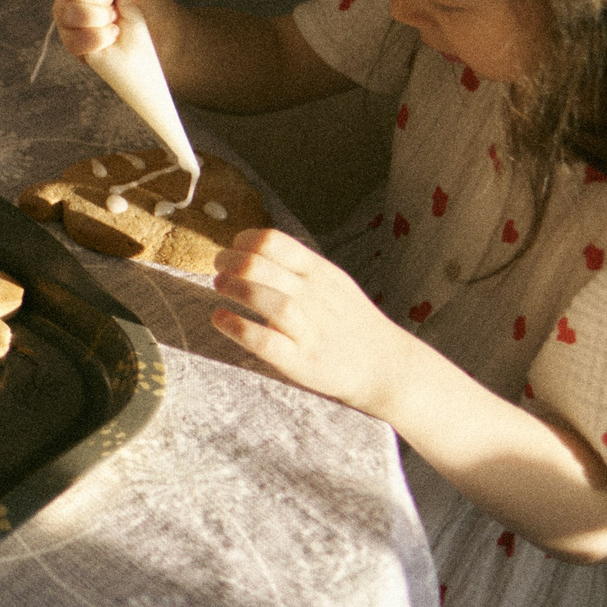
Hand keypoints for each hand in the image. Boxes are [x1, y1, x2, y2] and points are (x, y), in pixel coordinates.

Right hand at [53, 0, 177, 61]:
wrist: (163, 42)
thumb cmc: (152, 7)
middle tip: (117, 1)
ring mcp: (69, 14)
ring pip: (68, 13)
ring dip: (100, 19)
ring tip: (114, 18)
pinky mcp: (70, 41)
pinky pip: (73, 39)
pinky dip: (99, 39)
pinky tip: (110, 35)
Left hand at [208, 227, 417, 418]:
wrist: (387, 366)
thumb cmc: (352, 322)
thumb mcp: (334, 282)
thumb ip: (300, 267)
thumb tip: (254, 249)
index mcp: (321, 273)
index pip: (277, 242)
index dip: (246, 240)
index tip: (233, 247)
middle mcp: (315, 297)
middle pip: (263, 267)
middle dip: (232, 262)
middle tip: (218, 267)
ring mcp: (309, 329)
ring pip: (265, 300)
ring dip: (234, 288)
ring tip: (218, 286)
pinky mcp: (302, 361)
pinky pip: (265, 341)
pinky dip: (237, 327)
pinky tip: (219, 318)